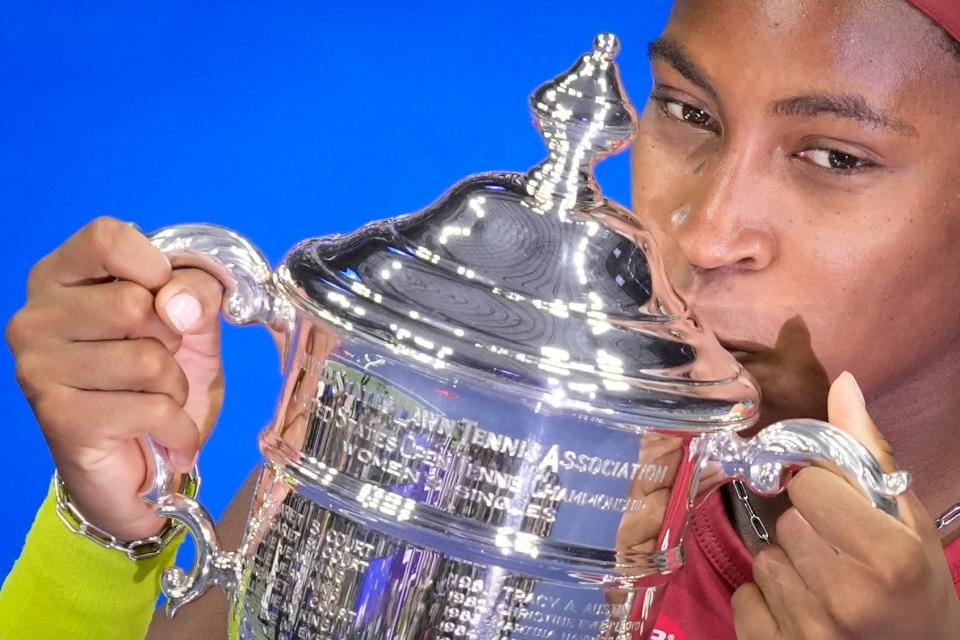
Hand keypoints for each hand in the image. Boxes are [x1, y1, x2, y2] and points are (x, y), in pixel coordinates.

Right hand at [6, 217, 224, 540]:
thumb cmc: (159, 382)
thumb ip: (195, 291)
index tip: (167, 301)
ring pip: (147, 359)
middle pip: (133, 303)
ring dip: (175, 386)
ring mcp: (38, 369)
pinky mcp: (59, 420)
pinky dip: (177, 426)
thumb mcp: (192, 322)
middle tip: (159, 364)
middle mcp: (35, 317)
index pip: (107, 237)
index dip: (156, 267)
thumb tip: (177, 303)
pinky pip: (152, 408)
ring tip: (157, 400)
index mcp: (60, 276)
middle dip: (172, 340)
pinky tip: (160, 433)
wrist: (145, 465)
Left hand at [731, 372, 959, 638]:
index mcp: (887, 561)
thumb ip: (868, 453)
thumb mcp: (908, 523)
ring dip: (787, 568)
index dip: (824, 493)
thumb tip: (842, 383)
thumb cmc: (914, 589)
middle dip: (807, 531)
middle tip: (839, 556)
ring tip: (823, 587)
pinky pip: (744, 598)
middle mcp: (846, 599)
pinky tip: (800, 613)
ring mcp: (808, 633)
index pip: (809, 486)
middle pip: (786, 523)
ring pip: (763, 560)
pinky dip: (764, 602)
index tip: (843, 512)